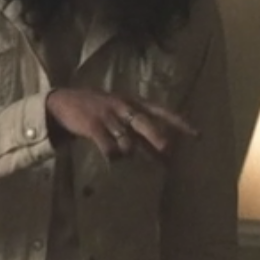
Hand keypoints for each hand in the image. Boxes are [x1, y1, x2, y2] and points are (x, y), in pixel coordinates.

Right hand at [45, 88, 198, 158]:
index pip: (161, 111)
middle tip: (167, 151)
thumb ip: (139, 128)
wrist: (62, 102)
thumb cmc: (97, 110)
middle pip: (145, 123)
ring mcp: (108, 115)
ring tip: (122, 155)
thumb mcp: (120, 112)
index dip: (179, 122)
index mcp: (133, 102)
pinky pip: (109, 147)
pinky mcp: (93, 125)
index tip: (197, 135)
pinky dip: (113, 155)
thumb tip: (164, 151)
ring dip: (129, 152)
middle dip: (157, 138)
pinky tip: (111, 158)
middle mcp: (123, 106)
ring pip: (127, 139)